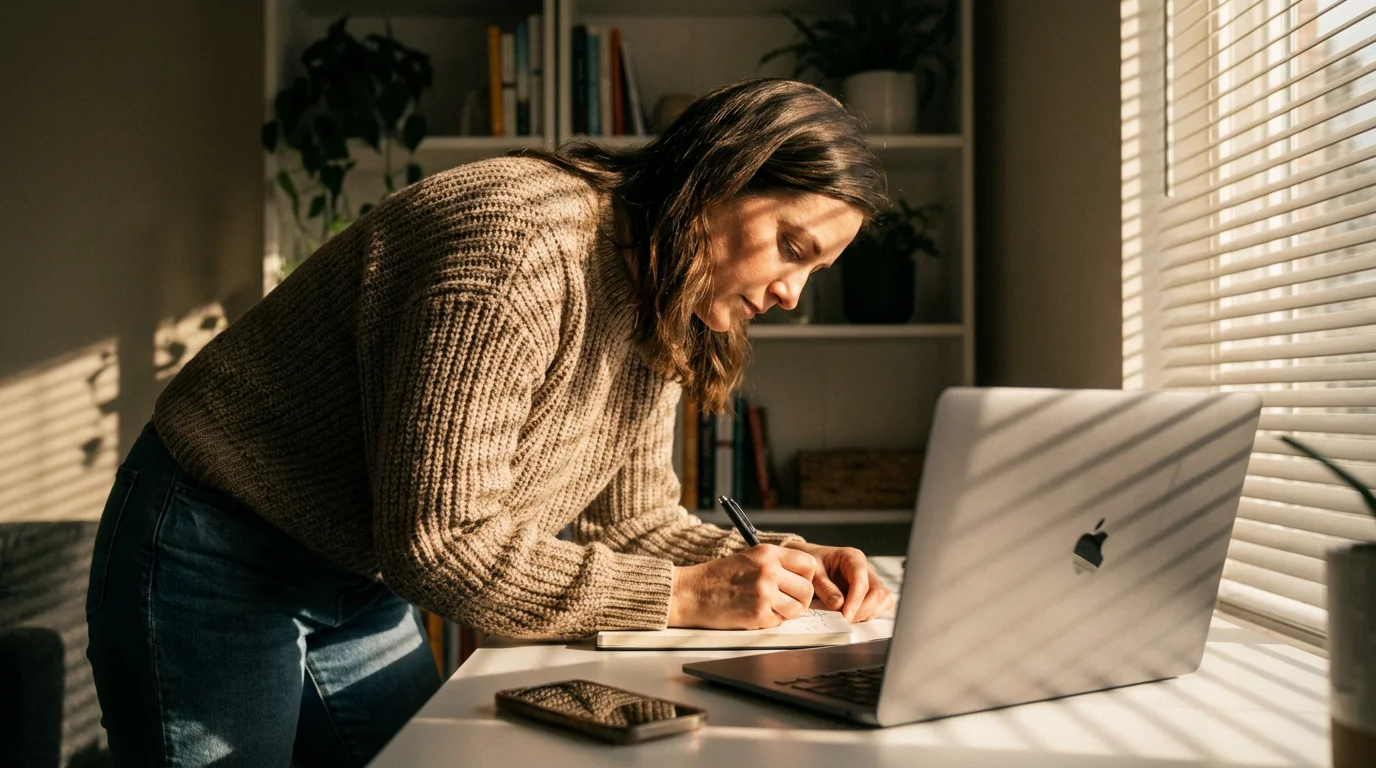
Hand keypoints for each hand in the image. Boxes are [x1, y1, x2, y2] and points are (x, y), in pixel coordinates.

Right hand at [668, 544, 815, 628]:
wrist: (691, 593)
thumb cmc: (717, 577)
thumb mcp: (748, 558)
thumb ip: (775, 564)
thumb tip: (801, 578)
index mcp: (767, 553)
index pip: (808, 564)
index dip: (806, 577)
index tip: (798, 582)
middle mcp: (769, 571)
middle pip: (807, 589)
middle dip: (801, 599)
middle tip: (788, 601)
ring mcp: (764, 594)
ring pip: (798, 609)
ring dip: (788, 612)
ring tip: (772, 608)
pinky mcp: (758, 615)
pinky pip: (780, 622)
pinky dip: (771, 621)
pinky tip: (756, 613)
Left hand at [784, 542, 894, 622]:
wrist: (812, 562)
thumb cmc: (814, 563)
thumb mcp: (813, 572)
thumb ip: (825, 588)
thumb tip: (839, 605)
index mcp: (853, 558)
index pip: (861, 582)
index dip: (854, 602)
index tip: (845, 617)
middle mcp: (866, 569)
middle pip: (878, 593)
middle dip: (863, 611)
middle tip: (844, 620)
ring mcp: (872, 581)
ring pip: (884, 601)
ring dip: (867, 614)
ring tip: (847, 618)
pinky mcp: (872, 593)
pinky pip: (881, 606)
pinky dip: (869, 615)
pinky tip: (853, 616)